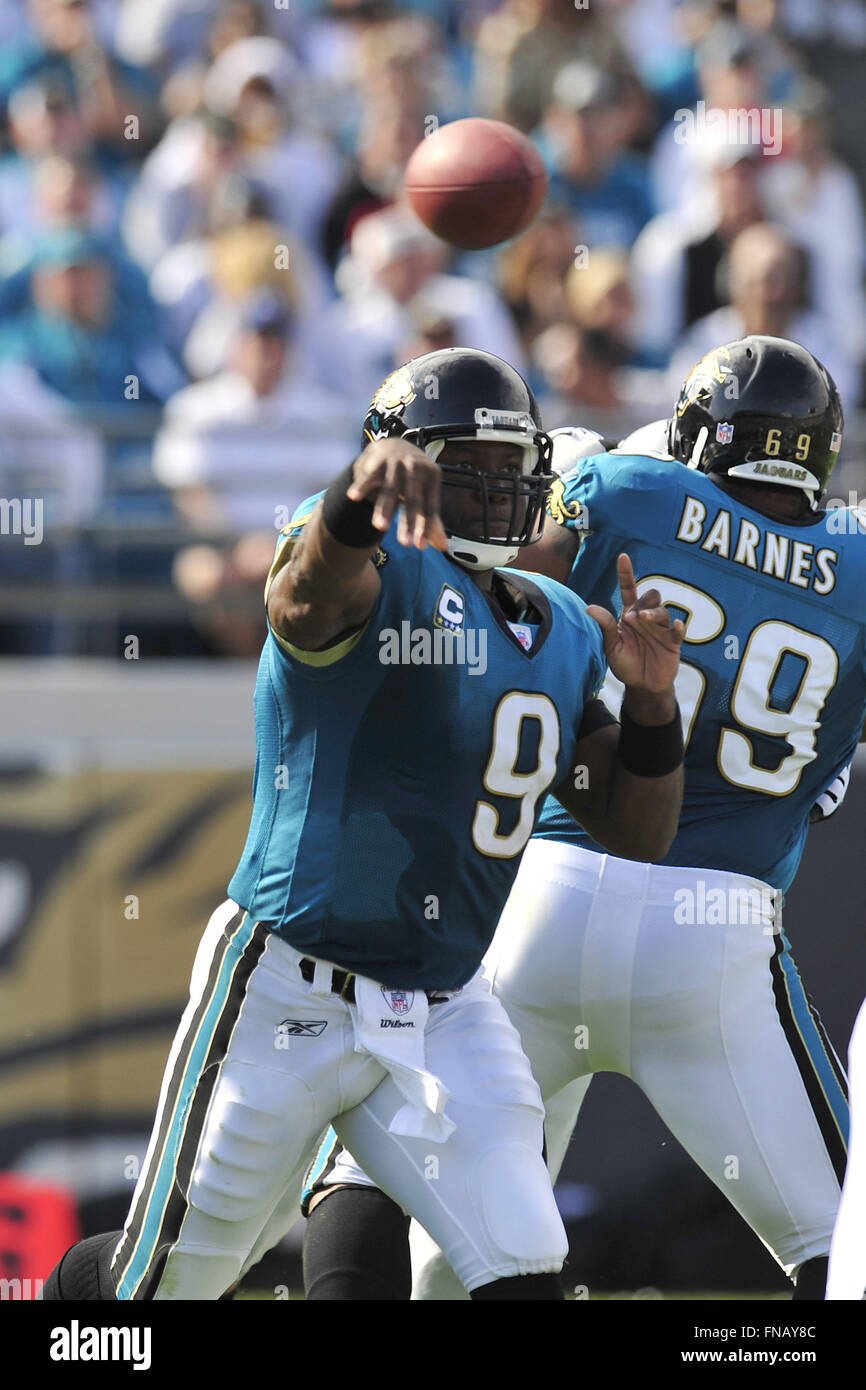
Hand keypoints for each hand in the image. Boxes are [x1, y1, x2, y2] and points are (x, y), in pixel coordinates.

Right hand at [348, 439, 448, 550]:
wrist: (393, 445)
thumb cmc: (412, 476)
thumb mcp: (424, 493)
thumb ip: (430, 520)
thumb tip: (443, 547)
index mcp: (432, 476)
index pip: (429, 506)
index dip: (425, 527)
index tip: (419, 546)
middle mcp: (416, 467)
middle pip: (412, 499)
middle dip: (408, 522)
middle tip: (405, 543)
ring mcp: (396, 463)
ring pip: (390, 489)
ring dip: (384, 508)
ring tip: (380, 527)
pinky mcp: (377, 461)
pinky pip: (369, 476)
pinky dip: (361, 486)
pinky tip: (353, 497)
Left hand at [587, 554, 683, 698]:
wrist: (642, 686)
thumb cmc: (625, 664)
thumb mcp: (611, 646)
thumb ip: (605, 626)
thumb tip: (589, 607)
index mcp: (629, 615)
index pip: (629, 589)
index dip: (626, 573)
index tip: (623, 557)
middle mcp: (646, 618)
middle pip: (651, 596)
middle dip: (643, 602)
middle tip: (631, 617)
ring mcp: (661, 629)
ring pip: (662, 611)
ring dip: (652, 613)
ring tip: (641, 620)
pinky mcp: (672, 642)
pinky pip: (678, 630)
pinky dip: (677, 626)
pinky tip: (675, 624)